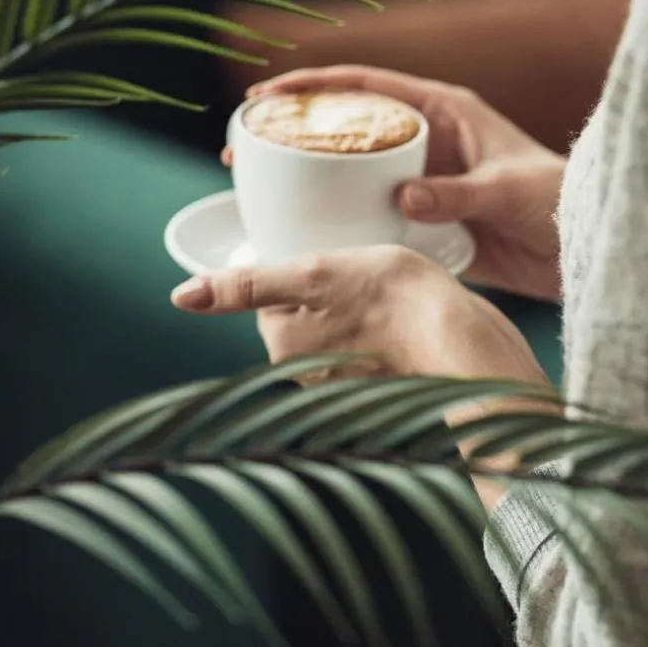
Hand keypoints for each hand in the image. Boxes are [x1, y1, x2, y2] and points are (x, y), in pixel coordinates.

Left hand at [170, 243, 546, 386]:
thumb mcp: (314, 274)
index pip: (272, 292)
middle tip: (363, 276)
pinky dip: (380, 330)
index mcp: (282, 345)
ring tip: (387, 298)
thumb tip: (181, 296)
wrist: (466, 343)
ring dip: (355, 308)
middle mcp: (307, 373)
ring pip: (336, 326)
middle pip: (301, 312)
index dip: (302, 269)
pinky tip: (402, 321)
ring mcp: (346, 381)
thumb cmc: (394, 299)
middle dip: (326, 291)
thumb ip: (247, 286)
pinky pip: (368, 346)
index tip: (333, 261)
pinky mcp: (381, 385)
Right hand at [229, 66, 566, 301]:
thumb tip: (401, 199)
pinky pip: (379, 222)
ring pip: (358, 177)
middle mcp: (432, 143)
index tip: (266, 94)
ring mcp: (428, 185)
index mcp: (447, 112)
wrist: (588, 249)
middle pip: (351, 131)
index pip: (369, 87)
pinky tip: (311, 240)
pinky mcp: (432, 226)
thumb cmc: (560, 201)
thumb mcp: (507, 190)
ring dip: (314, 184)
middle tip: (243, 150)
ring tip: (261, 195)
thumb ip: (455, 194)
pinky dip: (347, 228)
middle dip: (297, 136)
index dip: (315, 86)